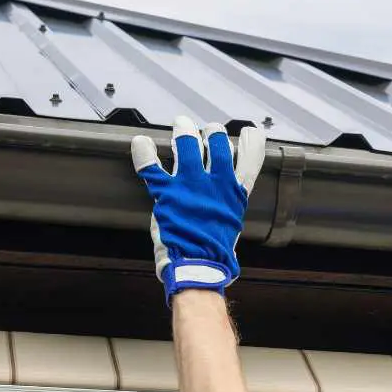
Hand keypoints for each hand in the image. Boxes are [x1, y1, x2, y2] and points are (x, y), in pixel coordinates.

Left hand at [130, 116, 264, 301]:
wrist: (198, 267)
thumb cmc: (215, 253)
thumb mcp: (231, 225)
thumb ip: (228, 205)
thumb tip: (227, 201)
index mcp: (235, 193)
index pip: (249, 159)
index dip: (250, 142)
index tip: (249, 132)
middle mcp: (216, 184)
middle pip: (218, 144)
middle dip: (213, 132)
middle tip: (208, 130)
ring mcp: (191, 186)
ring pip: (188, 146)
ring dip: (184, 132)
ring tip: (182, 124)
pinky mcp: (167, 194)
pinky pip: (152, 167)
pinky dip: (144, 153)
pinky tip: (140, 142)